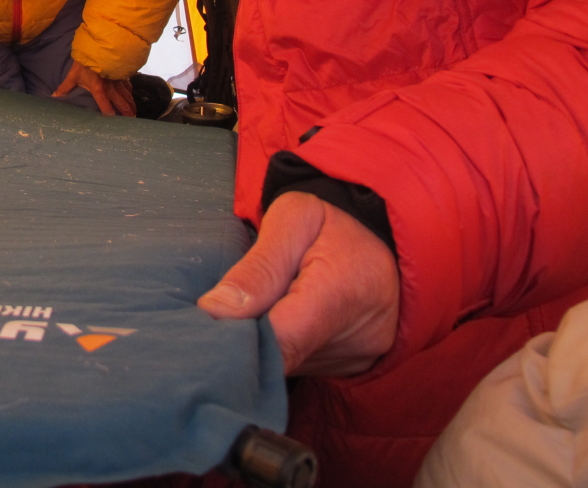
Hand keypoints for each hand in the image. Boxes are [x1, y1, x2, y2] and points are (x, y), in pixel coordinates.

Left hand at [51, 60, 135, 116]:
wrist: (97, 45)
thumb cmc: (84, 62)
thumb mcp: (73, 75)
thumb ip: (64, 88)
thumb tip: (53, 97)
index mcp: (98, 89)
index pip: (105, 106)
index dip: (109, 115)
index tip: (112, 122)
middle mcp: (111, 88)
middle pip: (122, 103)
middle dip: (127, 113)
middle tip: (131, 121)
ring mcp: (118, 81)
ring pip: (128, 96)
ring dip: (131, 105)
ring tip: (134, 113)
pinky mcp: (122, 74)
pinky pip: (129, 86)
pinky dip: (131, 92)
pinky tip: (131, 95)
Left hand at [197, 191, 399, 375]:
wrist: (382, 234)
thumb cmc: (329, 220)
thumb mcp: (292, 219)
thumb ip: (257, 267)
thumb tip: (214, 310)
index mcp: (342, 292)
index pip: (281, 340)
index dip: (235, 338)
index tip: (205, 325)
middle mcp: (357, 337)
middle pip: (281, 357)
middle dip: (246, 338)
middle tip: (223, 307)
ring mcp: (356, 358)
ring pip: (289, 365)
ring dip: (264, 341)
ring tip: (259, 303)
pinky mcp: (351, 367)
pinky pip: (302, 363)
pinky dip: (283, 345)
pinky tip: (278, 317)